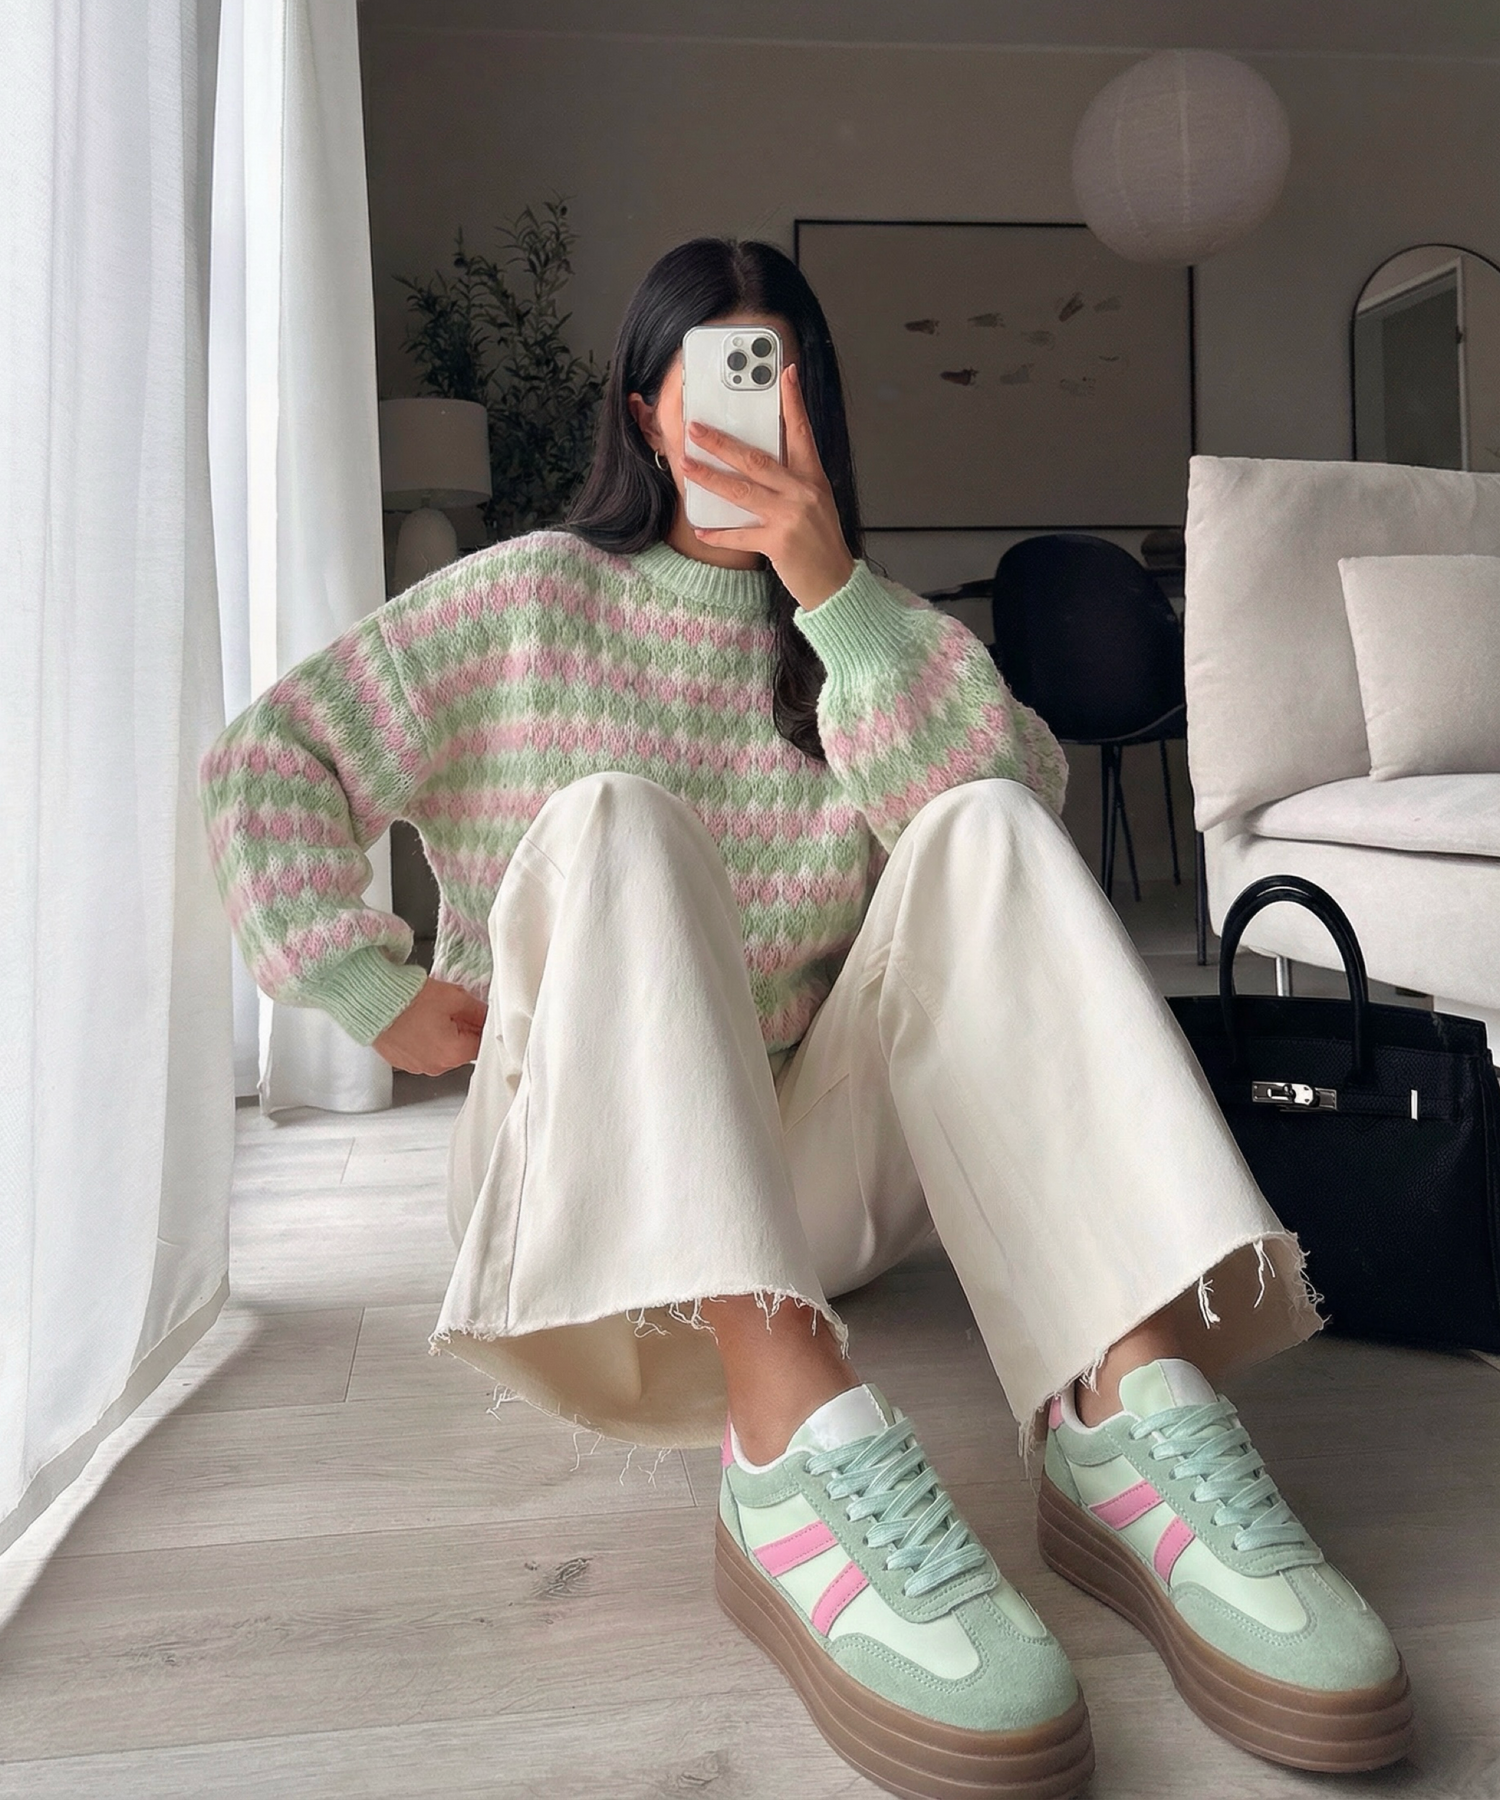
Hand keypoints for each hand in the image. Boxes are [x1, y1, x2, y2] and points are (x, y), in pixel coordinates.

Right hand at [373, 976, 486, 1074]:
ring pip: (443, 1052)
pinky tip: (419, 1022)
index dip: (483, 1028)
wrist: (372, 1000)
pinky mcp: (403, 1062)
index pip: (483, 1045)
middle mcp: (436, 1066)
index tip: (479, 1016)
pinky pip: (424, 1053)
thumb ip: (478, 1011)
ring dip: (444, 1037)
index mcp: (453, 1053)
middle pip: (463, 1051)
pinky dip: (426, 1040)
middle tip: (453, 1010)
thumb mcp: (454, 997)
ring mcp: (418, 1067)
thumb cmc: (408, 998)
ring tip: (432, 1014)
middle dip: (463, 1031)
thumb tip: (488, 1016)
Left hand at [682, 362, 856, 608]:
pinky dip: (718, 534)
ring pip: (741, 490)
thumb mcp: (816, 502)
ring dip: (709, 477)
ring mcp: (790, 517)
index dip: (793, 401)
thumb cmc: (821, 542)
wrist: (835, 583)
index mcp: (812, 477)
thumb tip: (756, 461)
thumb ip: (792, 479)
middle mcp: (802, 492)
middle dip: (722, 442)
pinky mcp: (779, 543)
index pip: (801, 432)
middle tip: (696, 428)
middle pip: (756, 458)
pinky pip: (739, 535)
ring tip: (686, 465)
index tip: (785, 374)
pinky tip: (701, 529)